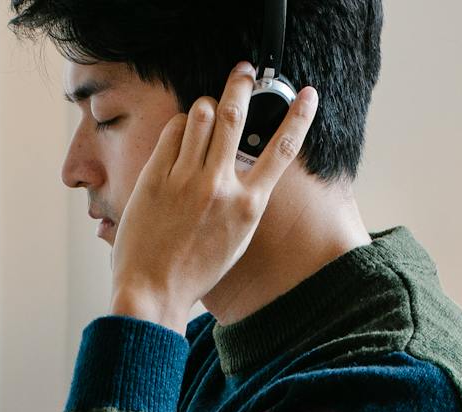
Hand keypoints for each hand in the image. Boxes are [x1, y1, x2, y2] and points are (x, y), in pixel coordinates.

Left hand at [108, 62, 317, 333]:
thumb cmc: (196, 270)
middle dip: (241, 84)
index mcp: (247, 205)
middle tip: (243, 71)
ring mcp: (186, 179)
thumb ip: (243, 199)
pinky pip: (173, 132)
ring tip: (205, 110)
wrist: (154, 289)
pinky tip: (181, 134)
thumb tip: (243, 164)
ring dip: (205, 105)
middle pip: (234, 115)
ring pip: (200, 114)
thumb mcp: (236, 238)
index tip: (307, 95)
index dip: (299, 117)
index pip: (282, 150)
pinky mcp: (156, 177)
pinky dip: (180, 126)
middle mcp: (220, 187)